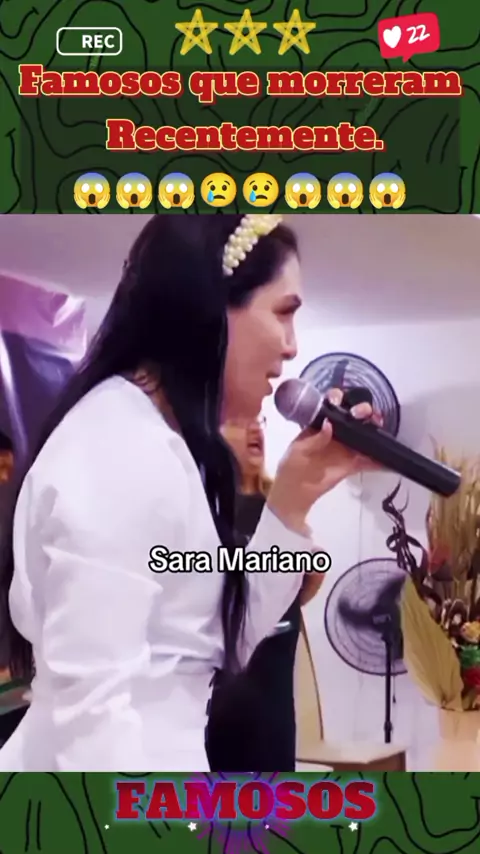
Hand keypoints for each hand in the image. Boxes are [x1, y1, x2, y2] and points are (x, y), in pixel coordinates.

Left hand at [267, 388, 381, 533]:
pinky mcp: (351, 465)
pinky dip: (379, 460)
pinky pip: (367, 461)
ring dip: (373, 428)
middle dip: (362, 410)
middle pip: (353, 418)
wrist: (295, 493)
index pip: (331, 407)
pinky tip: (387, 456)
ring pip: (363, 435)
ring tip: (378, 424)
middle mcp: (335, 434)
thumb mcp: (298, 450)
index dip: (338, 399)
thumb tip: (328, 424)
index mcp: (319, 425)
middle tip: (364, 413)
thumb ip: (315, 439)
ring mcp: (345, 449)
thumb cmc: (292, 467)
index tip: (341, 400)